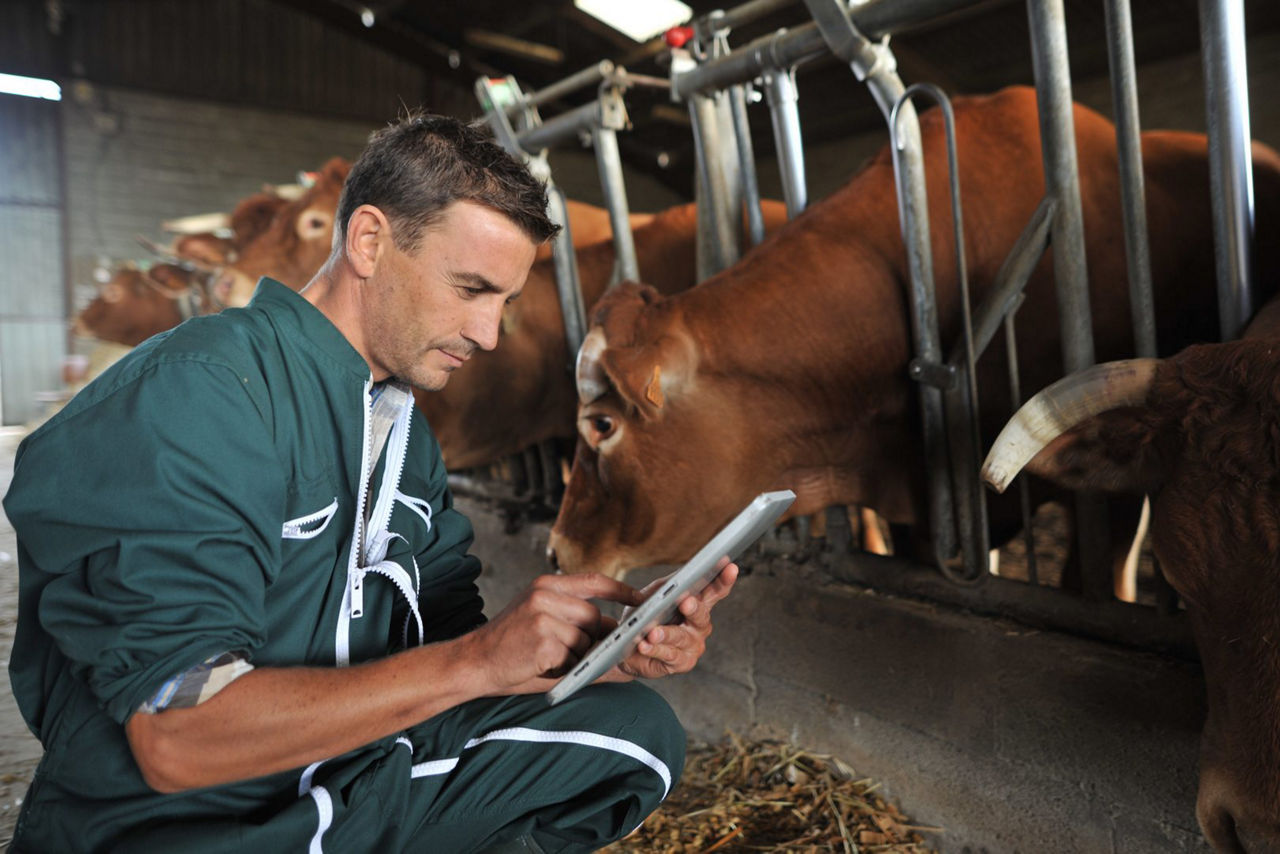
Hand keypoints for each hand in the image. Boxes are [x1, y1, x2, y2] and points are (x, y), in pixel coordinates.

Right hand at [467, 573, 643, 694]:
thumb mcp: (542, 625)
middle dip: (592, 638)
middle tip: (573, 653)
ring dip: (576, 655)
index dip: (621, 589)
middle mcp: (545, 594)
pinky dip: (564, 666)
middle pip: (594, 615)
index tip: (640, 600)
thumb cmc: (510, 647)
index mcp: (546, 585)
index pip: (594, 580)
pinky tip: (543, 665)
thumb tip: (620, 640)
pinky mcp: (542, 638)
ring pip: (585, 637)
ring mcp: (543, 615)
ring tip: (550, 659)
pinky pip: (573, 655)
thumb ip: (579, 626)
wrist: (474, 662)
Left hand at [614, 558, 738, 680]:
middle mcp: (700, 624)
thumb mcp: (655, 594)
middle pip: (701, 614)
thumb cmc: (645, 616)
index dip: (724, 579)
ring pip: (682, 637)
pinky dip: (655, 649)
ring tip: (653, 632)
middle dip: (694, 608)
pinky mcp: (682, 662)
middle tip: (686, 602)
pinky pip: (669, 655)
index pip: (715, 590)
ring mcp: (693, 645)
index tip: (730, 567)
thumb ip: (669, 584)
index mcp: (698, 603)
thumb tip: (681, 574)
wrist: (627, 646)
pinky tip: (645, 645)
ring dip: (667, 633)